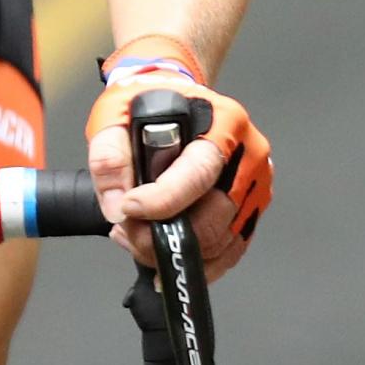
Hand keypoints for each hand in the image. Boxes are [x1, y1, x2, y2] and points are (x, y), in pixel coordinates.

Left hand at [85, 35, 273, 282]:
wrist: (177, 104)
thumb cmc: (150, 105)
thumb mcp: (115, 115)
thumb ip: (109, 157)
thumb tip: (117, 206)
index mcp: (224, 122)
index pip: (199, 173)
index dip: (162, 201)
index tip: (128, 210)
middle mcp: (249, 155)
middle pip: (214, 217)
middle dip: (163, 235)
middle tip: (126, 229)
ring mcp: (255, 186)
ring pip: (220, 243)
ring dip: (173, 251)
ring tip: (135, 235)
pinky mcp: (251, 210)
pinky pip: (228, 251)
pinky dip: (194, 260)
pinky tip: (160, 247)